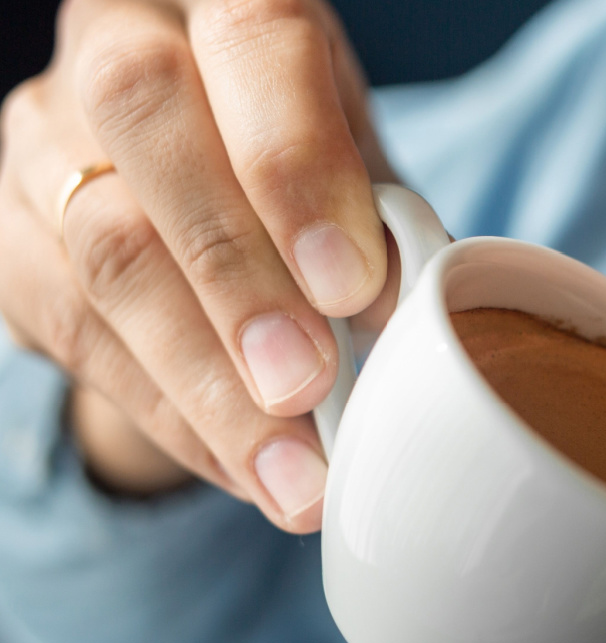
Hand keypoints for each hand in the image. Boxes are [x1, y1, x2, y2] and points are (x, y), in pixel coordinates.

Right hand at [0, 0, 398, 531]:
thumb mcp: (353, 155)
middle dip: (236, 276)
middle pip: (146, 127)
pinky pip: (74, 335)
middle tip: (307, 386)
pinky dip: (173, 416)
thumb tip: (409, 314)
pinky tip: (244, 467)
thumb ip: (377, 212)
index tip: (352, 285)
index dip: (297, 165)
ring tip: (295, 475)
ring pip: (103, 254)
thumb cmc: (297, 152)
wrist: (197, 177)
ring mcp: (44, 140)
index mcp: (222, 0)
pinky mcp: (10, 238)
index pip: (253, 42)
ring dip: (206, 386)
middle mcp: (116, 43)